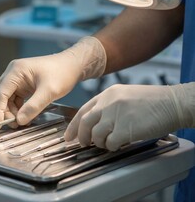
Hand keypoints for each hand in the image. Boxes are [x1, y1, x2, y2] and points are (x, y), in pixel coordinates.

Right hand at [0, 36, 106, 125]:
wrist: (73, 65)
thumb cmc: (62, 73)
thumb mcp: (49, 91)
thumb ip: (33, 107)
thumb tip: (19, 121)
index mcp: (16, 71)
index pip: (0, 93)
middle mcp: (13, 73)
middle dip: (4, 111)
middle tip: (14, 124)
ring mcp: (18, 78)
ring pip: (6, 98)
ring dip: (11, 111)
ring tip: (21, 122)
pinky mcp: (23, 84)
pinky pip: (15, 98)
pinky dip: (17, 108)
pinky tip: (25, 116)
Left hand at [64, 83, 194, 150]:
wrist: (172, 102)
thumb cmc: (151, 101)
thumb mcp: (124, 95)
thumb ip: (108, 106)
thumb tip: (95, 123)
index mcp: (107, 94)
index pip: (82, 110)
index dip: (73, 125)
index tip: (69, 136)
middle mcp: (108, 103)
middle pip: (85, 123)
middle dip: (82, 136)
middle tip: (83, 143)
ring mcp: (116, 115)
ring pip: (96, 135)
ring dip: (99, 143)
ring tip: (107, 143)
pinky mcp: (126, 128)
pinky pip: (110, 143)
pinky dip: (112, 146)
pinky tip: (118, 144)